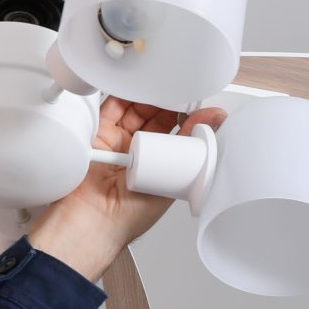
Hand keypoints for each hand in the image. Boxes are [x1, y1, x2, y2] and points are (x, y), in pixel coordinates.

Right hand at [27, 96, 226, 281]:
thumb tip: (212, 124)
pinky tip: (138, 87)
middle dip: (168, 102)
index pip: (173, 132)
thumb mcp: (168, 182)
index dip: (185, 117)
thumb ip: (187, 150)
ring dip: (149, 96)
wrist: (95, 221)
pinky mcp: (99, 133)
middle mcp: (137, 151)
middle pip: (154, 116)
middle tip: (182, 90)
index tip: (199, 105)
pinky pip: (112, 107)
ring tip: (163, 87)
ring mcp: (117, 141)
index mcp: (157, 164)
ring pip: (135, 108)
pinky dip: (124, 94)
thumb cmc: (129, 216)